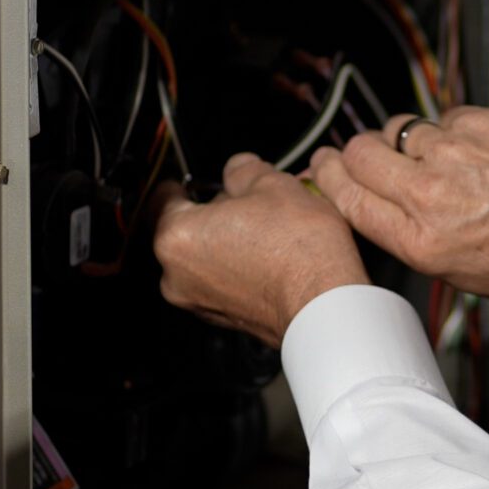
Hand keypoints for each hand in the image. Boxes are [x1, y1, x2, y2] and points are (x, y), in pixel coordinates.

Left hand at [153, 153, 370, 344]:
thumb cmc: (299, 251)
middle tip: (248, 202)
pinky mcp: (226, 319)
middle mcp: (177, 276)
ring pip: (206, 258)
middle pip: (187, 230)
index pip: (163, 197)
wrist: (326, 304)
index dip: (184, 182)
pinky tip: (272, 257)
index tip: (194, 180)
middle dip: (214, 214)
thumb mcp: (272, 184)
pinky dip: (241, 268)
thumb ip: (243, 170)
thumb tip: (238, 169)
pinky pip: (224, 282)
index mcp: (176, 237)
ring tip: (268, 230)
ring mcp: (200, 302)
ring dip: (229, 242)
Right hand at [306, 106, 488, 298]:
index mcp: (420, 240)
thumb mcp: (463, 274)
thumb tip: (386, 211)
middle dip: (355, 153)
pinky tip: (474, 150)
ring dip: (404, 139)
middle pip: (358, 153)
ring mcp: (451, 152)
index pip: (346, 198)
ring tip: (432, 156)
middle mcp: (428, 194)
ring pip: (397, 128)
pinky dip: (449, 130)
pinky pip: (441, 118)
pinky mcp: (476, 121)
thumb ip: (415, 238)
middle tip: (364, 154)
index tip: (324, 167)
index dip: (328, 177)